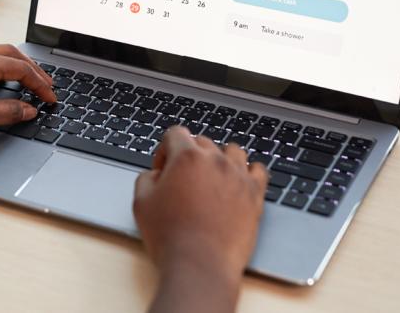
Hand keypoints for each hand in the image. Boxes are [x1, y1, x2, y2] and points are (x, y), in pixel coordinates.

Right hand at [133, 126, 267, 312]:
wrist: (200, 265)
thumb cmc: (170, 237)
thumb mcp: (141, 203)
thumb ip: (146, 178)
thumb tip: (155, 174)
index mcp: (186, 157)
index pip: (176, 133)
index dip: (164, 150)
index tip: (162, 169)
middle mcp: (215, 161)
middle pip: (203, 141)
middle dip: (189, 156)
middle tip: (183, 180)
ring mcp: (238, 177)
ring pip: (232, 151)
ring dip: (220, 159)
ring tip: (211, 178)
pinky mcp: (255, 195)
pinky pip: (258, 170)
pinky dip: (247, 172)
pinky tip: (237, 183)